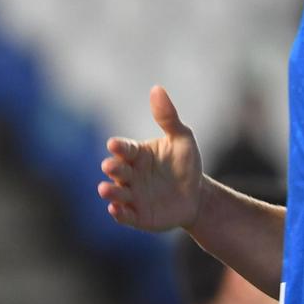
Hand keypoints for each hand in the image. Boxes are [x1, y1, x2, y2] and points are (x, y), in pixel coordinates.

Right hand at [98, 85, 203, 231]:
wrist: (197, 196)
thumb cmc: (186, 165)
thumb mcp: (182, 139)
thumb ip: (168, 117)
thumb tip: (157, 88)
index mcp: (136, 155)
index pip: (124, 149)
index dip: (119, 147)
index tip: (115, 145)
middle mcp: (129, 175)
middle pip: (117, 170)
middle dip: (112, 168)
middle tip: (110, 166)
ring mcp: (132, 196)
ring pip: (116, 193)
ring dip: (110, 191)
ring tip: (105, 189)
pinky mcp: (137, 216)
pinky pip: (125, 215)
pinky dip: (118, 212)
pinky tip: (115, 209)